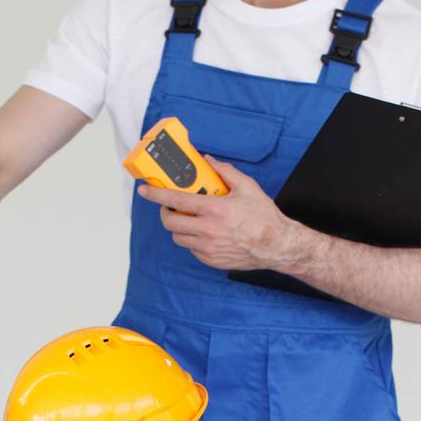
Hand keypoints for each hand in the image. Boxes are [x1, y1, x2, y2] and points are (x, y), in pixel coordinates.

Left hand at [137, 157, 304, 270]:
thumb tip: (208, 160)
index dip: (155, 194)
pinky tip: (204, 233)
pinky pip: (191, 249)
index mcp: (213, 209)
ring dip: (179, 227)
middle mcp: (207, 230)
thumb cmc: (263, 217)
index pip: (175, 200)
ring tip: (190, 220)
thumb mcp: (247, 186)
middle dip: (166, 212)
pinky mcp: (211, 260)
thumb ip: (224, 171)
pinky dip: (192, 240)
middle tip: (172, 207)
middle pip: (170, 222)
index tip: (144, 190)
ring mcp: (207, 247)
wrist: (276, 245)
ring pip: (178, 237)